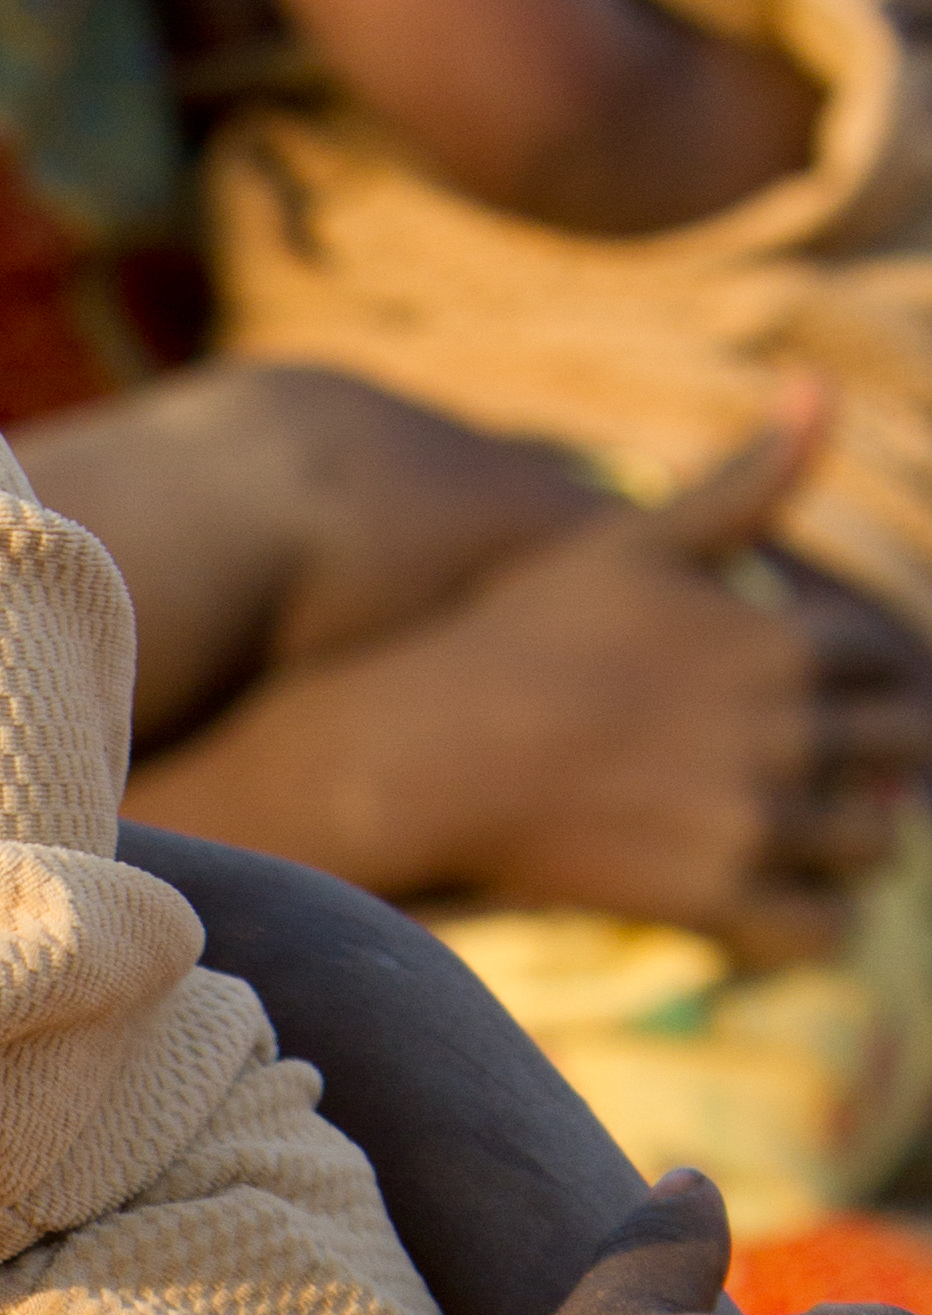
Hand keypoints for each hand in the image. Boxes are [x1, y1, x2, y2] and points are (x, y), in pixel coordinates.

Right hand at [137, 411, 931, 953]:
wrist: (430, 751)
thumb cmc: (523, 635)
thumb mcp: (635, 538)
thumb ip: (743, 481)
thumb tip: (816, 386)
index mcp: (779, 640)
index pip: (897, 663)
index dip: (877, 683)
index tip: (843, 701)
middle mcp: (783, 729)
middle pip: (903, 751)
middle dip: (883, 760)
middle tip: (838, 772)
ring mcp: (750, 815)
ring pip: (875, 843)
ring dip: (857, 839)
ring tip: (808, 835)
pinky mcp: (710, 893)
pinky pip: (822, 928)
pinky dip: (818, 920)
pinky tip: (777, 899)